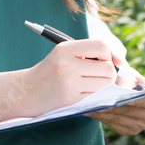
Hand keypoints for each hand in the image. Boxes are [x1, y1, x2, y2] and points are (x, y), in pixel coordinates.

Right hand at [0, 39, 118, 123]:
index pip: (101, 46)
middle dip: (109, 73)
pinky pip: (96, 96)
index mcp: (65, 48)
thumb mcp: (63, 54)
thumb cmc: (50, 71)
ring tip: (90, 84)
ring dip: (103, 85)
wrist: (25, 91)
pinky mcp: (71, 98)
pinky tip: (82, 93)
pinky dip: (94, 95)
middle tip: (99, 75)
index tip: (112, 61)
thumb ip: (88, 53)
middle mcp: (67, 63)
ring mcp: (69, 82)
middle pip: (107, 67)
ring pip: (105, 83)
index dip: (111, 54)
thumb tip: (119, 61)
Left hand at [86, 71, 144, 134]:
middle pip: (129, 110)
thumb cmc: (126, 76)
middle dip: (111, 104)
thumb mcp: (128, 73)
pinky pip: (111, 123)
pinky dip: (99, 116)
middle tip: (96, 99)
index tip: (121, 97)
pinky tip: (89, 109)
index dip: (134, 99)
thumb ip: (127, 80)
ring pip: (117, 117)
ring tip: (87, 103)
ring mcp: (140, 126)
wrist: (122, 86)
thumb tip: (122, 90)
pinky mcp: (127, 130)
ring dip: (101, 110)